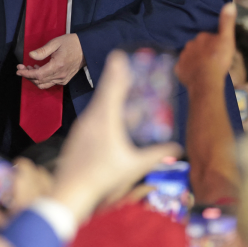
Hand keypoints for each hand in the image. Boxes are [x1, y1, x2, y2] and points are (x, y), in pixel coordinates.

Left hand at [17, 33, 83, 89]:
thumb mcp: (55, 43)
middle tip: (21, 67)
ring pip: (44, 84)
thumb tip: (31, 56)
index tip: (18, 70)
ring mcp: (63, 79)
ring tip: (30, 68)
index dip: (26, 74)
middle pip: (39, 81)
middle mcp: (60, 75)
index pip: (38, 75)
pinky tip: (40, 69)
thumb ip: (42, 50)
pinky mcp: (65, 80)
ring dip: (34, 78)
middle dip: (28, 75)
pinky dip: (42, 79)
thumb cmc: (71, 43)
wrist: (86, 49)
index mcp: (57, 66)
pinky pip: (50, 83)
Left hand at [48, 51, 180, 221]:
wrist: (70, 191)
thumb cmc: (103, 178)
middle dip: (114, 81)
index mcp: (104, 120)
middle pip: (104, 94)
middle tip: (120, 66)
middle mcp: (91, 119)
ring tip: (120, 91)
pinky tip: (111, 120)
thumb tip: (177, 149)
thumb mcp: (134, 166)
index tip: (118, 55)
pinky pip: (92, 118)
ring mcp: (82, 128)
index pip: (112, 89)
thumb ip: (156, 155)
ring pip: (98, 107)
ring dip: (109, 98)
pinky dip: (103, 113)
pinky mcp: (78, 138)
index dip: (117, 71)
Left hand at [177, 2, 236, 91]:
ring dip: (195, 61)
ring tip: (203, 69)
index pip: (207, 37)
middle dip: (202, 51)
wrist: (206, 80)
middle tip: (211, 60)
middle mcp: (189, 44)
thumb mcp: (226, 39)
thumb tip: (229, 4)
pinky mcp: (178, 69)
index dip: (213, 44)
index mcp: (201, 36)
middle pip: (197, 47)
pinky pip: (183, 68)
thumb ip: (227, 22)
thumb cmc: (218, 59)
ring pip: (189, 57)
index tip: (218, 51)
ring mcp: (182, 57)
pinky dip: (187, 70)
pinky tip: (194, 75)